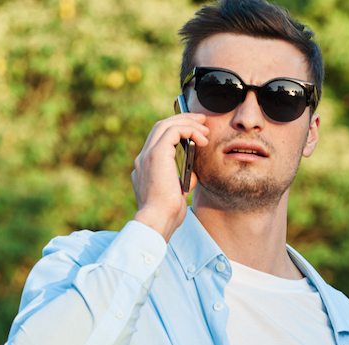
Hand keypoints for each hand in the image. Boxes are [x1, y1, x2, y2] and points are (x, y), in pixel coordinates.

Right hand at [131, 112, 210, 240]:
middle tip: (201, 121)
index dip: (176, 131)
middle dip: (183, 120)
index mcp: (145, 167)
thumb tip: (192, 175)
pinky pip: (173, 131)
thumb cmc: (167, 214)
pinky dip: (189, 130)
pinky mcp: (157, 154)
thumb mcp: (176, 194)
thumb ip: (181, 181)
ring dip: (188, 123)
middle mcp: (143, 158)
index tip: (194, 131)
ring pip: (166, 125)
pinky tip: (202, 139)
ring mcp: (147, 155)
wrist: (157, 221)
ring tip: (205, 128)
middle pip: (161, 127)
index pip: (158, 139)